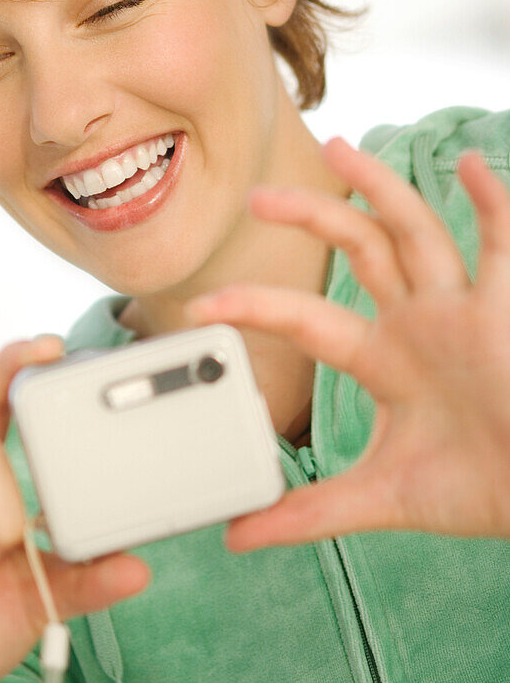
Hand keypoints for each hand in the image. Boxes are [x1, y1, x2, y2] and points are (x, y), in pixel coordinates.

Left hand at [185, 138, 509, 548]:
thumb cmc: (473, 489)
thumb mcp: (379, 497)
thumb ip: (309, 513)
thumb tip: (235, 534)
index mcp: (382, 358)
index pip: (305, 317)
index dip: (253, 308)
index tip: (202, 308)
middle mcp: (416, 321)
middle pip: (357, 249)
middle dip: (310, 216)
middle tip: (257, 194)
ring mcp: (459, 310)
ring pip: (416, 231)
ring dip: (381, 187)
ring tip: (341, 148)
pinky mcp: (504, 311)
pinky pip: (499, 247)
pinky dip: (491, 204)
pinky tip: (467, 166)